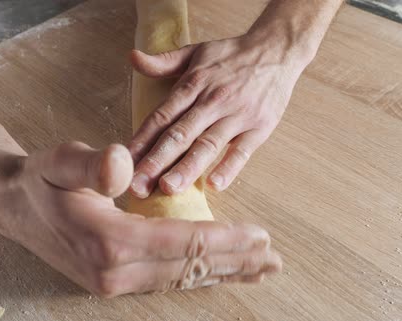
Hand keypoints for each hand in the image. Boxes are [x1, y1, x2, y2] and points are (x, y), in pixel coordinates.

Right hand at [0, 141, 281, 296]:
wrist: (13, 206)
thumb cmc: (40, 180)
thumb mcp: (61, 161)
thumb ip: (92, 164)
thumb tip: (123, 164)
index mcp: (109, 241)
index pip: (182, 243)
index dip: (224, 240)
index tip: (260, 236)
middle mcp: (115, 272)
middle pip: (189, 268)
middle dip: (235, 263)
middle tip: (274, 259)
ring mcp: (114, 282)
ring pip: (181, 279)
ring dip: (223, 273)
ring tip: (258, 270)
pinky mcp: (114, 281)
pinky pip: (167, 280)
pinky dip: (199, 275)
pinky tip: (217, 273)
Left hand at [128, 35, 306, 197]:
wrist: (277, 50)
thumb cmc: (232, 55)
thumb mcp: (195, 52)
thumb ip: (163, 61)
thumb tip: (133, 58)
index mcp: (193, 85)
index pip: (162, 116)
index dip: (142, 140)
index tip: (124, 161)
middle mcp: (212, 101)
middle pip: (180, 135)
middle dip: (156, 162)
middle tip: (138, 186)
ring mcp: (236, 115)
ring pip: (208, 145)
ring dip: (187, 168)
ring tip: (168, 189)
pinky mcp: (259, 127)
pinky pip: (242, 150)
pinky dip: (229, 167)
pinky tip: (214, 186)